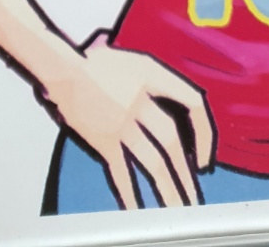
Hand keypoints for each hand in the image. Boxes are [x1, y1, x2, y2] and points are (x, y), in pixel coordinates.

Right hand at [45, 35, 214, 208]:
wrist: (64, 70)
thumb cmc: (98, 63)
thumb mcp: (135, 61)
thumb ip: (157, 79)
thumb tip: (180, 105)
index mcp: (152, 75)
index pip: (192, 101)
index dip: (204, 131)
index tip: (204, 154)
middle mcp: (140, 99)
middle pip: (172, 141)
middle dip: (185, 173)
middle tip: (194, 195)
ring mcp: (121, 121)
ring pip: (152, 161)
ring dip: (167, 188)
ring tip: (177, 207)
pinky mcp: (103, 138)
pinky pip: (121, 171)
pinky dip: (130, 193)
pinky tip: (138, 208)